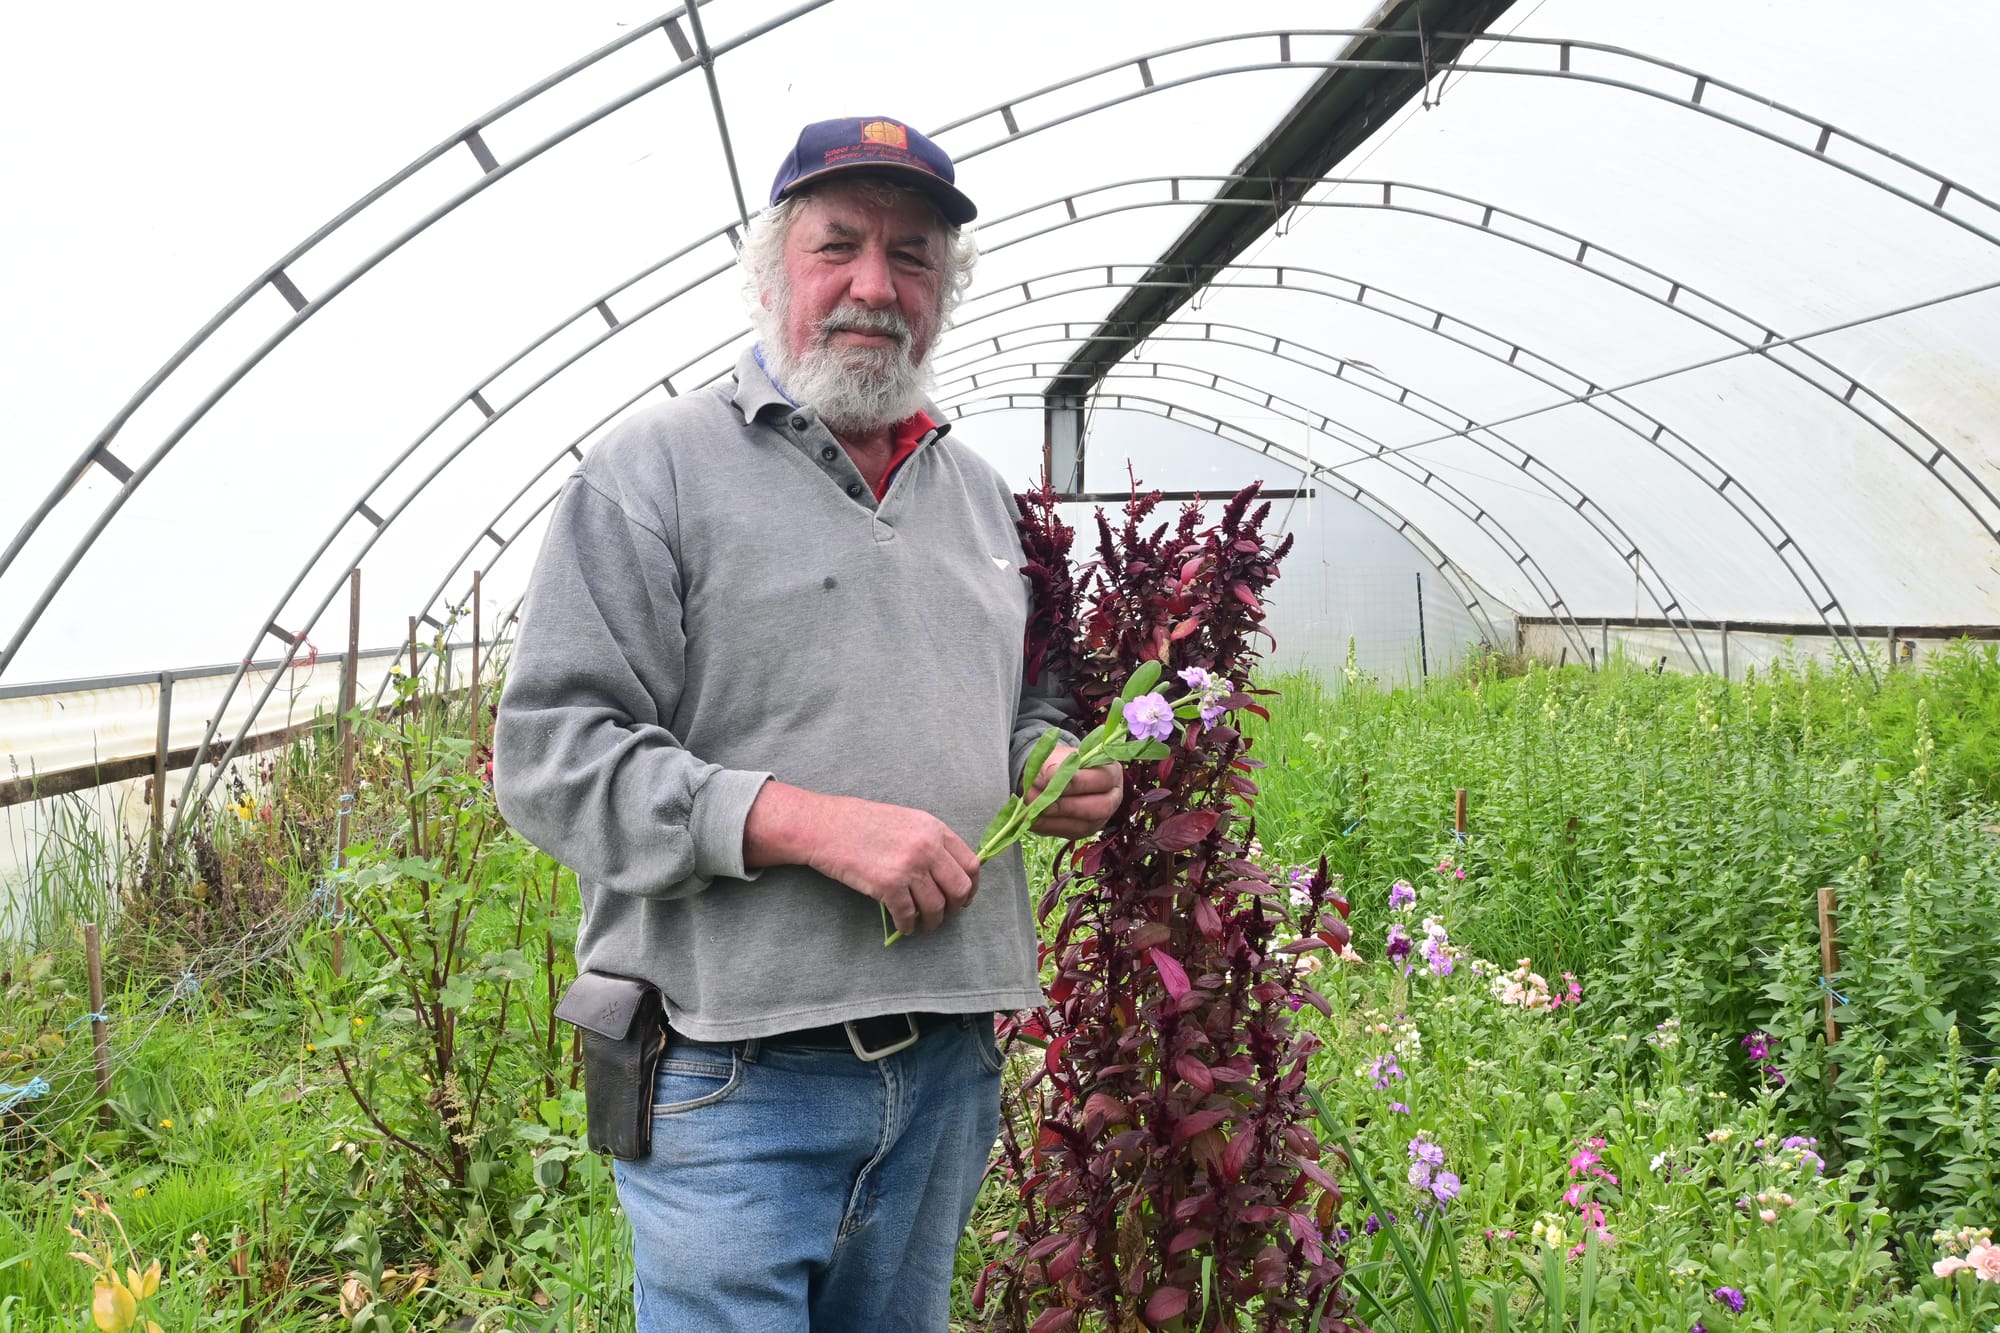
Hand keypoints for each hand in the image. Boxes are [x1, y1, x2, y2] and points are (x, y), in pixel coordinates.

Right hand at [745, 784, 980, 936]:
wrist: (826, 826)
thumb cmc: (862, 822)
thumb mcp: (906, 820)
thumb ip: (930, 840)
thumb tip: (950, 870)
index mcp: (934, 828)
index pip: (971, 863)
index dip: (971, 885)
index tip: (965, 896)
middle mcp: (927, 847)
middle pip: (959, 888)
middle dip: (956, 907)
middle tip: (946, 914)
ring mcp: (908, 867)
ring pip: (936, 907)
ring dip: (933, 921)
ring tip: (925, 924)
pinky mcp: (888, 886)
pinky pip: (908, 915)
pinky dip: (908, 926)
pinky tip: (905, 927)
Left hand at [1026, 747, 1122, 839]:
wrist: (1051, 777)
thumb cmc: (1059, 763)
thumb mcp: (1056, 757)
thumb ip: (1054, 765)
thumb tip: (1050, 776)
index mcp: (1112, 772)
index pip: (1103, 779)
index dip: (1079, 781)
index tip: (1052, 778)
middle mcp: (1112, 797)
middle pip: (1101, 807)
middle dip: (1069, 805)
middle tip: (1042, 802)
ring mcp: (1100, 817)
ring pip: (1084, 825)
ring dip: (1055, 818)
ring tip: (1031, 809)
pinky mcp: (1084, 831)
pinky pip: (1069, 833)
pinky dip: (1048, 826)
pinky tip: (1032, 819)